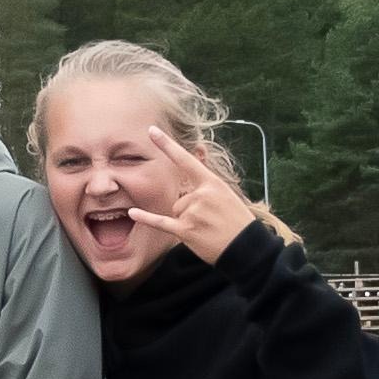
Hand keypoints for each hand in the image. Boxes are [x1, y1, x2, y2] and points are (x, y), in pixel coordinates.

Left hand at [126, 126, 258, 263]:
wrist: (246, 247)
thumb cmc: (236, 221)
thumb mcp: (225, 195)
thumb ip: (203, 187)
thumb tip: (186, 184)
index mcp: (212, 183)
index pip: (186, 160)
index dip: (167, 145)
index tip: (152, 130)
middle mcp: (201, 194)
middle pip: (178, 197)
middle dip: (188, 210)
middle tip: (210, 220)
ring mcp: (193, 212)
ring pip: (175, 211)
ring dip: (186, 221)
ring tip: (206, 229)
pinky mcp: (186, 230)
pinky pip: (160, 221)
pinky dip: (146, 218)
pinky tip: (133, 212)